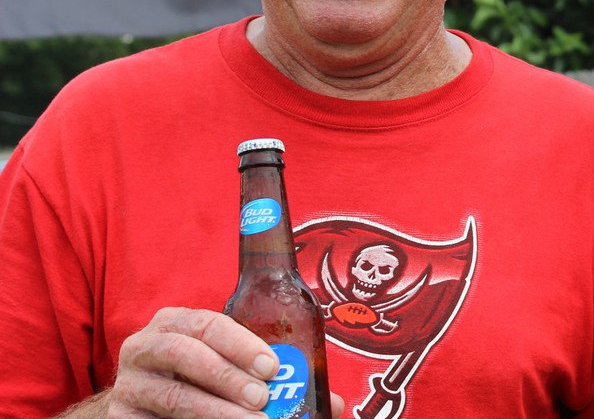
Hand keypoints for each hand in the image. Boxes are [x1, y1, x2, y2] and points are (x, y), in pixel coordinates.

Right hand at [101, 307, 344, 418]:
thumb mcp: (229, 365)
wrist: (140, 406)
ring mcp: (128, 384)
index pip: (207, 323)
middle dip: (228, 377)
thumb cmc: (196, 378)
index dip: (240, 344)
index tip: (271, 367)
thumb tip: (334, 404)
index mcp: (175, 322)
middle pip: (185, 355)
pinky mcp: (120, 417)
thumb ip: (271, 375)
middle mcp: (145, 346)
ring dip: (215, 412)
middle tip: (262, 399)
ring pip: (172, 396)